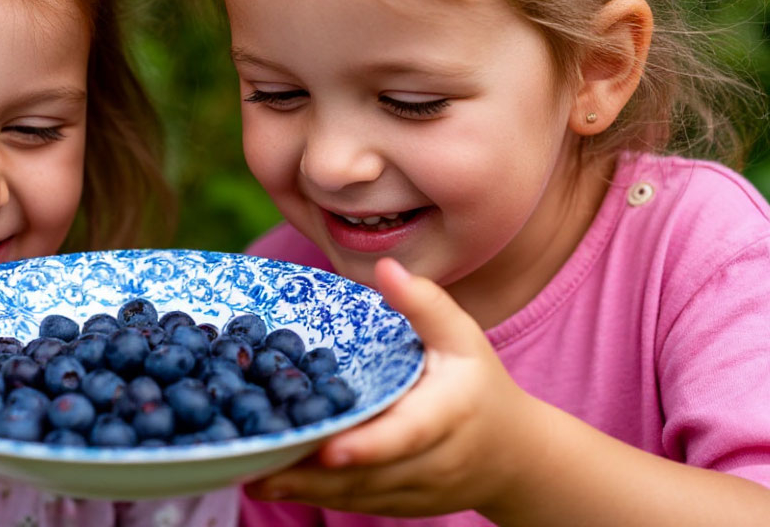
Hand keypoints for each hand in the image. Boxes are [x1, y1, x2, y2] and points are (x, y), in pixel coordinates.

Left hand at [245, 258, 540, 516]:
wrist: (516, 457)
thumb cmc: (480, 384)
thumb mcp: (463, 337)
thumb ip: (425, 304)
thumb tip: (386, 266)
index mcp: (447, 415)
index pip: (407, 435)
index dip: (368, 446)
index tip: (330, 449)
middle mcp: (433, 461)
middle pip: (369, 473)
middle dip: (314, 473)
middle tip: (258, 463)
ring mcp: (417, 491)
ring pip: (357, 495)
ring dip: (306, 489)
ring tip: (254, 475)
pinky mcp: (400, 505)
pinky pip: (355, 503)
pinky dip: (317, 495)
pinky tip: (275, 482)